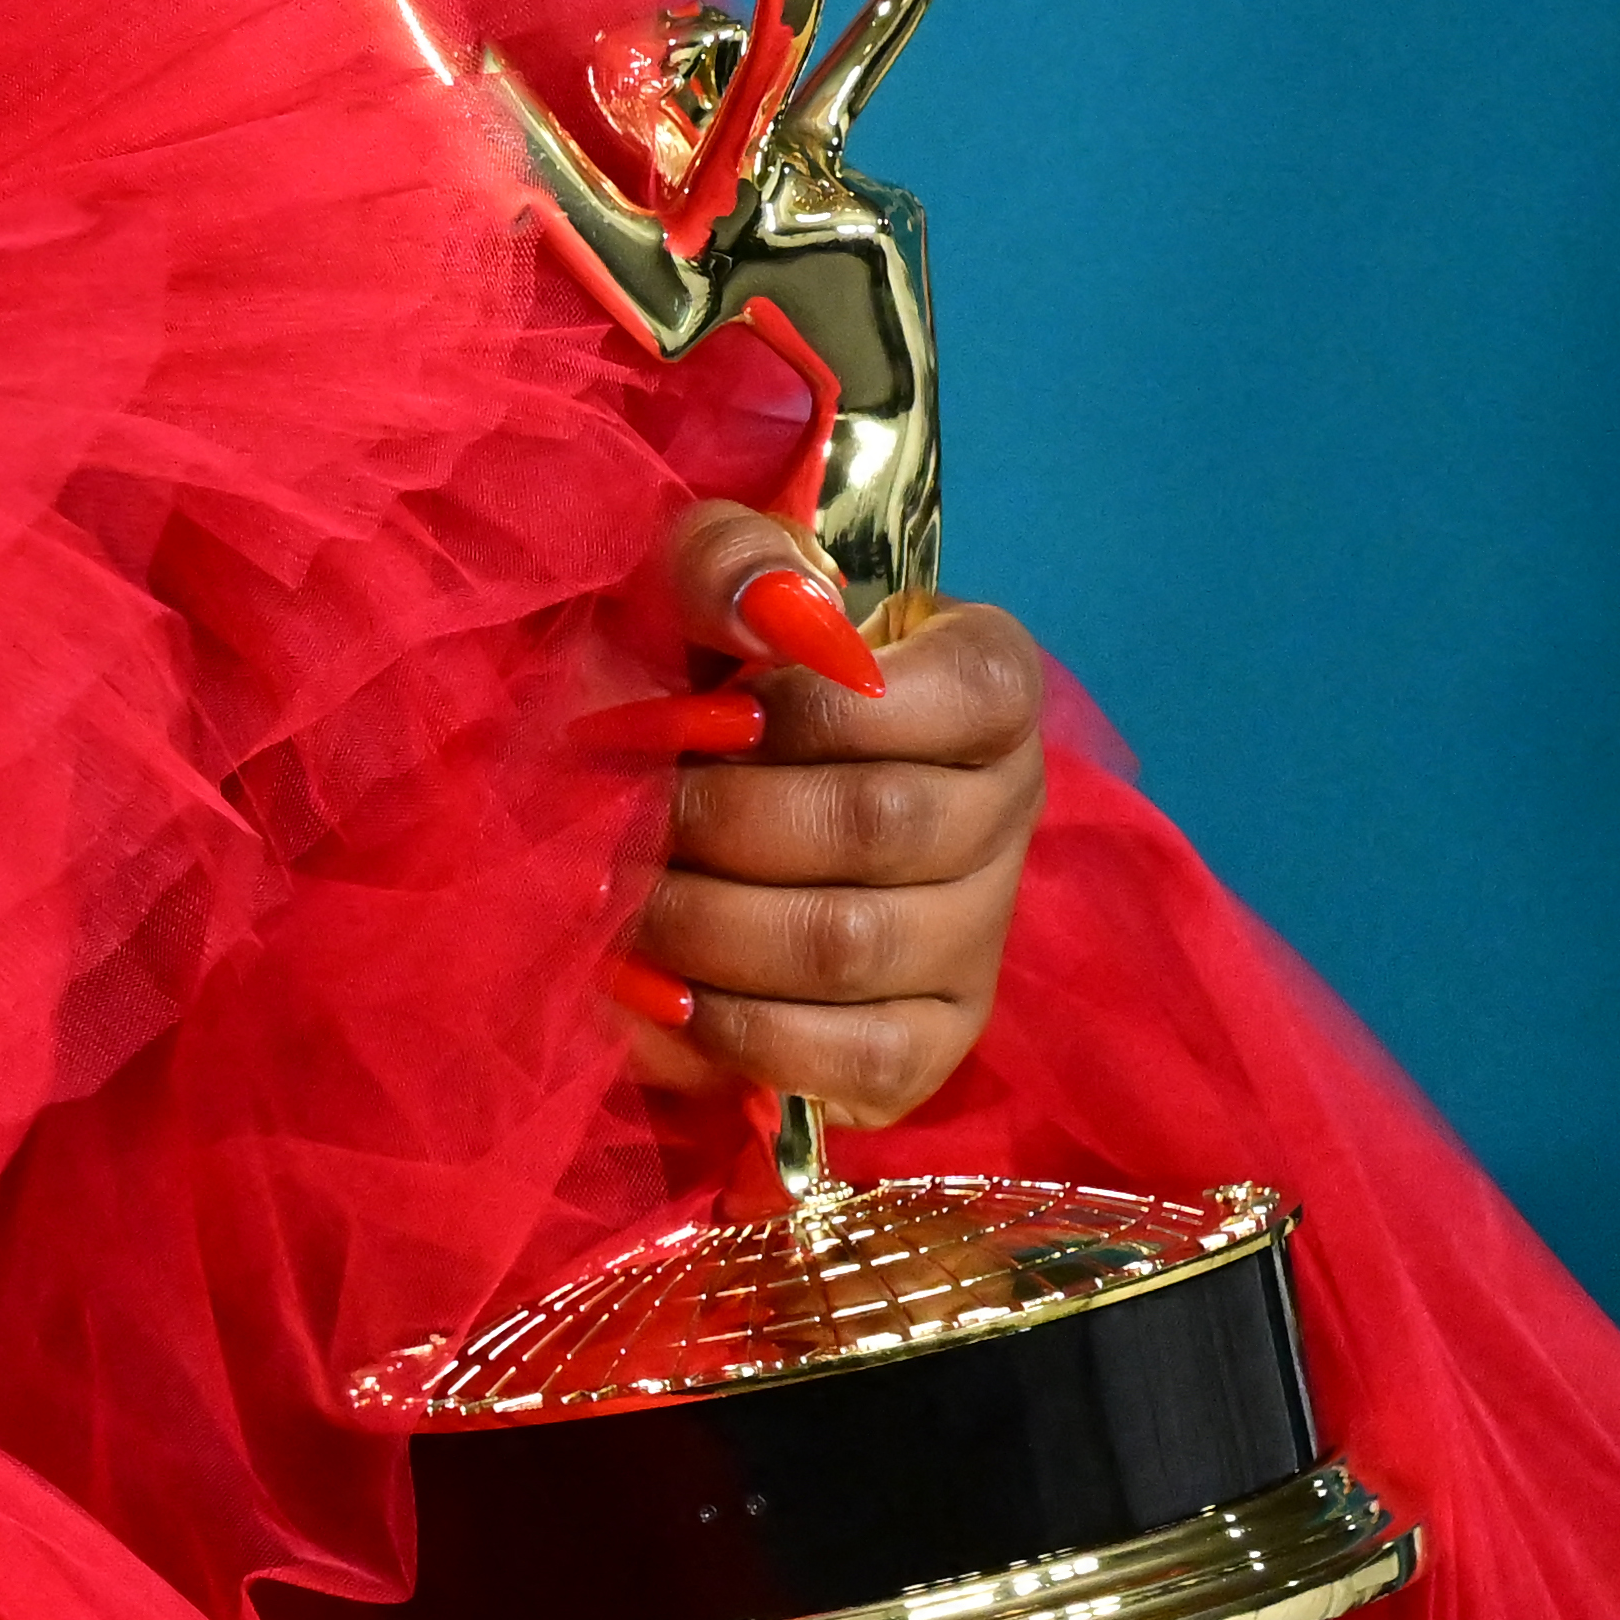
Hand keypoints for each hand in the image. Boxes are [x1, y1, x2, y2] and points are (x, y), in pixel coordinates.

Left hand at [585, 502, 1048, 1131]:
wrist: (664, 793)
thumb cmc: (691, 670)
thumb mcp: (689, 586)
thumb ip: (727, 560)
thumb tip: (774, 612)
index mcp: (985, 683)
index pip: (973, 689)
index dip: (823, 705)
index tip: (708, 708)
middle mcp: (1006, 809)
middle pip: (880, 825)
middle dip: (719, 819)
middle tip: (624, 811)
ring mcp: (978, 934)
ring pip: (851, 945)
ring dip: (704, 923)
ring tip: (614, 896)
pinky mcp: (932, 1040)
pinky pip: (857, 1059)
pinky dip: (733, 1030)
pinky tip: (651, 990)